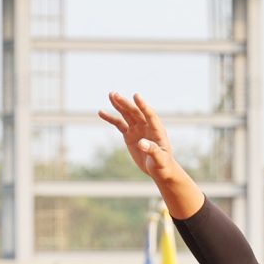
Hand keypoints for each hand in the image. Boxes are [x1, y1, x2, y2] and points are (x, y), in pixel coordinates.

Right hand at [98, 93, 202, 217]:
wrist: (159, 170)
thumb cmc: (163, 165)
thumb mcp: (159, 159)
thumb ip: (152, 150)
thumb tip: (141, 143)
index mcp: (157, 130)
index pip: (150, 115)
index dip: (143, 105)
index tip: (136, 96)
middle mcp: (147, 126)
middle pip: (135, 112)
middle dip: (125, 103)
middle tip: (114, 94)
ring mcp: (137, 129)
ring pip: (127, 114)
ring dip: (119, 105)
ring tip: (110, 95)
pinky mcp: (130, 135)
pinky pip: (119, 124)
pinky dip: (111, 118)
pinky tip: (101, 112)